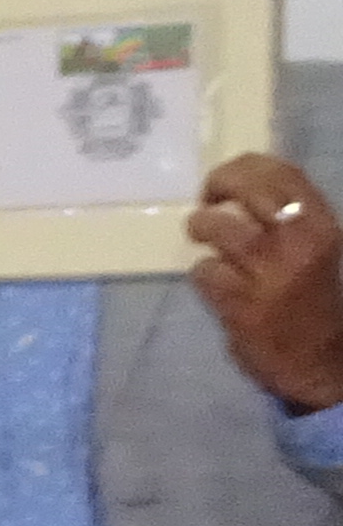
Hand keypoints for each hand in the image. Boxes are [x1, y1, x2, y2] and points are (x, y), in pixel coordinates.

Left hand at [188, 153, 342, 413]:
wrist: (323, 361)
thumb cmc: (316, 301)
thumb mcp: (316, 251)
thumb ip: (289, 220)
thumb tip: (243, 184)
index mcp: (323, 227)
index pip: (285, 173)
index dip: (246, 165)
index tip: (227, 175)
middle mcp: (300, 244)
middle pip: (248, 189)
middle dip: (219, 184)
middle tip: (207, 198)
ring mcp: (269, 275)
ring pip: (219, 228)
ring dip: (202, 227)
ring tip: (202, 236)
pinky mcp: (242, 306)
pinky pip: (205, 272)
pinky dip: (202, 273)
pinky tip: (214, 281)